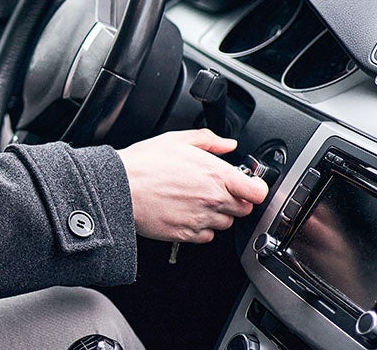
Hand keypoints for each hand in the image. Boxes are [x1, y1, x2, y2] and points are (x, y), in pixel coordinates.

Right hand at [117, 129, 267, 243]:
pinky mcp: (187, 235)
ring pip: (226, 224)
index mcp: (216, 174)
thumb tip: (228, 144)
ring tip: (194, 201)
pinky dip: (201, 228)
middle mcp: (213, 199)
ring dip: (217, 214)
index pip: (258, 192)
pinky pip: (207, 237)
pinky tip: (185, 213)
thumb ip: (209, 140)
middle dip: (234, 200)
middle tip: (214, 190)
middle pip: (244, 209)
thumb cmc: (143, 164)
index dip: (254, 188)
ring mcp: (201, 219)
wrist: (118, 188)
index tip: (246, 185)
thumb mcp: (177, 140)